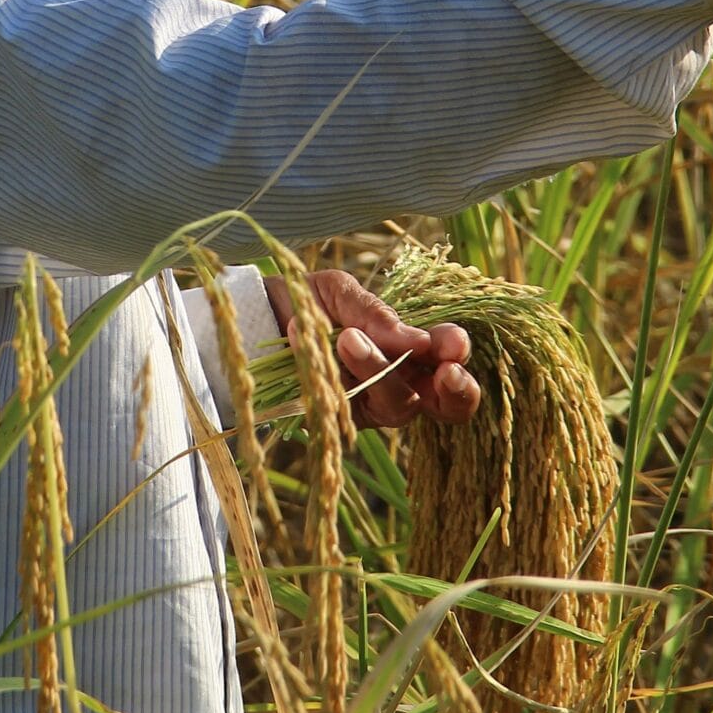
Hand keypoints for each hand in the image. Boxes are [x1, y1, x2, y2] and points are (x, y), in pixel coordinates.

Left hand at [266, 269, 480, 429]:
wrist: (251, 313)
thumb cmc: (306, 300)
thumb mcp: (341, 293)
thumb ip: (376, 315)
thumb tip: (417, 341)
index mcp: (409, 355)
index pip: (449, 374)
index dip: (461, 367)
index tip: (453, 346)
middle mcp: (394, 386)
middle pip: (436, 403)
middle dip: (448, 388)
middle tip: (438, 364)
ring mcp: (363, 407)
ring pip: (392, 406)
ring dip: (376, 369)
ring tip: (347, 337)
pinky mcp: (328, 419)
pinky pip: (340, 405)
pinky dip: (327, 371)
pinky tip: (308, 336)